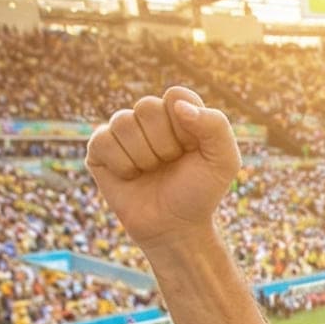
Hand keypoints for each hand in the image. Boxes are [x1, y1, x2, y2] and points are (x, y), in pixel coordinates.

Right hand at [86, 86, 240, 249]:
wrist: (175, 227)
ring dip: (143, 157)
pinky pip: (103, 141)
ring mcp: (123, 132)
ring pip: (123, 122)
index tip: (192, 150)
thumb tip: (177, 106)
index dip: (184, 127)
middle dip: (164, 144)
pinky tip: (131, 176)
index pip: (176, 96)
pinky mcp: (100, 149)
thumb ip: (215, 125)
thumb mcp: (224, 161)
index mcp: (180, 113)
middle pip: (147, 107)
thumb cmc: (200, 192)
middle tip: (170, 164)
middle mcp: (149, 117)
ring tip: (151, 171)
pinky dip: (122, 165)